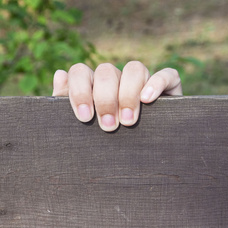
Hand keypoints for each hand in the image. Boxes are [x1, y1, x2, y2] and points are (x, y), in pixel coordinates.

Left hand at [53, 61, 181, 132]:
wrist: (137, 159)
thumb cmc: (100, 141)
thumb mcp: (79, 127)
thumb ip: (63, 102)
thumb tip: (60, 75)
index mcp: (91, 84)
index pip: (80, 72)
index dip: (80, 91)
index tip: (84, 117)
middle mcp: (115, 78)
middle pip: (106, 71)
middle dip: (105, 99)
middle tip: (108, 126)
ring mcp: (141, 80)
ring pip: (134, 68)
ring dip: (128, 93)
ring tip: (127, 121)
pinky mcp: (168, 87)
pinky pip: (166, 74)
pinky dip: (156, 83)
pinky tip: (148, 100)